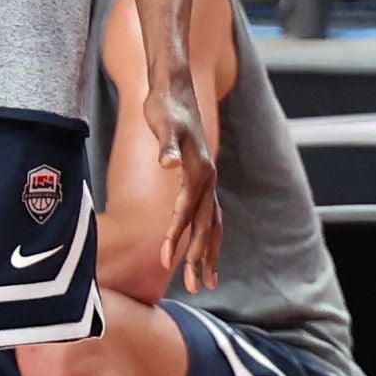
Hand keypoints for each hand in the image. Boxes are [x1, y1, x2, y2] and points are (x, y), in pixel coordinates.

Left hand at [151, 74, 221, 290]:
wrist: (175, 87)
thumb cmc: (165, 106)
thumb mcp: (163, 122)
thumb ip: (168, 146)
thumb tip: (169, 162)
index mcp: (198, 170)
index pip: (186, 211)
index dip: (175, 235)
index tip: (164, 260)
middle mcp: (208, 178)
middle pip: (206, 226)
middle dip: (200, 258)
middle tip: (195, 288)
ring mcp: (208, 180)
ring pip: (212, 225)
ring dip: (209, 254)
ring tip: (206, 282)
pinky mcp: (202, 179)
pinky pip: (209, 216)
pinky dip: (208, 237)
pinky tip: (203, 254)